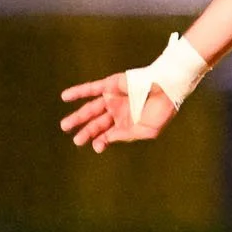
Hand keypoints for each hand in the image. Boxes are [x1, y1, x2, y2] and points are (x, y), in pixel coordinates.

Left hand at [59, 73, 177, 152]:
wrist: (167, 88)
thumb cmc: (162, 110)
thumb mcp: (148, 130)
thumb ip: (127, 135)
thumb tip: (107, 138)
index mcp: (127, 123)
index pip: (108, 134)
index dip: (101, 141)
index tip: (97, 147)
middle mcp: (117, 111)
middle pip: (97, 124)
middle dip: (87, 132)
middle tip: (77, 141)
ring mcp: (113, 98)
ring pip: (91, 109)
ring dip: (78, 117)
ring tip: (65, 126)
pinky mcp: (110, 85)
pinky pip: (91, 88)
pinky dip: (78, 92)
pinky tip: (65, 97)